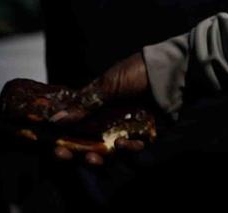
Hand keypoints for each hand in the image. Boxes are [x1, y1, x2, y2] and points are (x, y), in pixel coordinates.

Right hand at [0, 54, 155, 165]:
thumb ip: (85, 104)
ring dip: (98, 157)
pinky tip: (123, 144)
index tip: (54, 146)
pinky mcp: (146, 134)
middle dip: (76, 153)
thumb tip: (55, 120)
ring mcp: (128, 128)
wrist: (173, 70)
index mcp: (99, 106)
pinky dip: (127, 149)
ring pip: (109, 151)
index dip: (64, 139)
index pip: (76, 127)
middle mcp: (111, 119)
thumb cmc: (138, 72)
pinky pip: (133, 148)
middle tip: (65, 155)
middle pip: (89, 143)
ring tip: (93, 157)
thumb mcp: (109, 84)